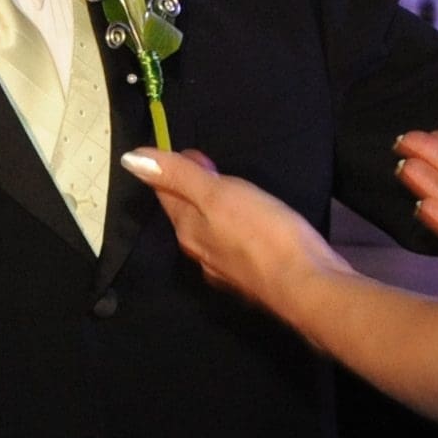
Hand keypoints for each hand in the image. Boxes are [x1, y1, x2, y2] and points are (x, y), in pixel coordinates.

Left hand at [121, 148, 347, 313]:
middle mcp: (200, 254)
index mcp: (188, 230)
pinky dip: (237, 231)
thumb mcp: (218, 195)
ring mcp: (226, 271)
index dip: (172, 169)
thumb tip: (130, 159)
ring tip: (232, 193)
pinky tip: (254, 227)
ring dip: (215, 212)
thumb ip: (178, 176)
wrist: (308, 286)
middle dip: (192, 190)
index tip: (186, 150)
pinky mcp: (253, 280)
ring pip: (211, 234)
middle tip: (209, 165)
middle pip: (187, 215)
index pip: (167, 194)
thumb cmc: (263, 233)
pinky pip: (235, 248)